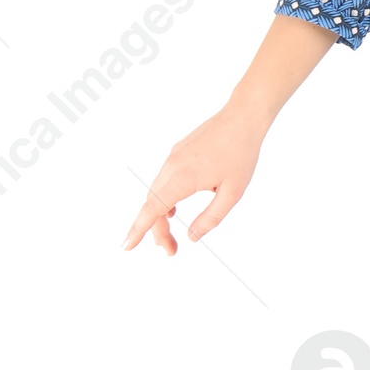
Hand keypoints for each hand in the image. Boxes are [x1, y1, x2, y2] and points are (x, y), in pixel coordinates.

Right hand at [122, 104, 267, 254]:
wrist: (242, 117)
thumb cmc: (241, 154)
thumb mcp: (232, 193)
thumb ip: (210, 218)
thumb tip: (191, 237)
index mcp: (183, 178)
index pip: (153, 209)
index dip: (138, 230)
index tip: (126, 246)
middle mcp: (172, 167)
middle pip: (153, 205)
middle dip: (157, 231)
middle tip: (170, 252)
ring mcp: (173, 158)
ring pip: (157, 192)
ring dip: (160, 216)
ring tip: (170, 237)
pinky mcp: (177, 152)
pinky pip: (163, 180)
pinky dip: (163, 199)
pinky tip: (172, 210)